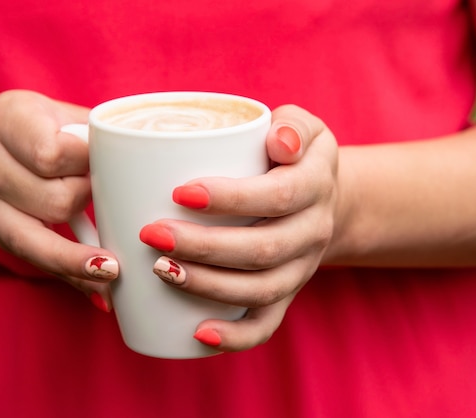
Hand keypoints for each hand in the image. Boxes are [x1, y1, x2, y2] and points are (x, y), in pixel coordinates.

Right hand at [0, 90, 117, 310]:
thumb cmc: (45, 127)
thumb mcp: (67, 113)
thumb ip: (102, 135)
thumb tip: (158, 162)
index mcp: (10, 120)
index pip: (52, 154)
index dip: (87, 164)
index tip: (107, 164)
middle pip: (55, 201)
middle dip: (89, 202)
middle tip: (105, 195)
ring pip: (43, 240)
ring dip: (85, 252)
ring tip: (117, 267)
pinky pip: (37, 261)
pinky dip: (73, 278)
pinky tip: (102, 296)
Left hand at [140, 104, 338, 350]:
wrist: (323, 199)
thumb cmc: (296, 157)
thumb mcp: (305, 127)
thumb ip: (292, 124)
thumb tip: (278, 140)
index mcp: (315, 186)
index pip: (277, 196)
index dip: (231, 199)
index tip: (179, 193)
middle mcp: (313, 232)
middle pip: (262, 250)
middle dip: (203, 247)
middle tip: (152, 235)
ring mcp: (301, 269)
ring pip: (260, 290)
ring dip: (208, 286)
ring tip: (160, 271)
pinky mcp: (287, 294)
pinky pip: (267, 324)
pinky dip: (235, 336)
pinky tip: (198, 334)